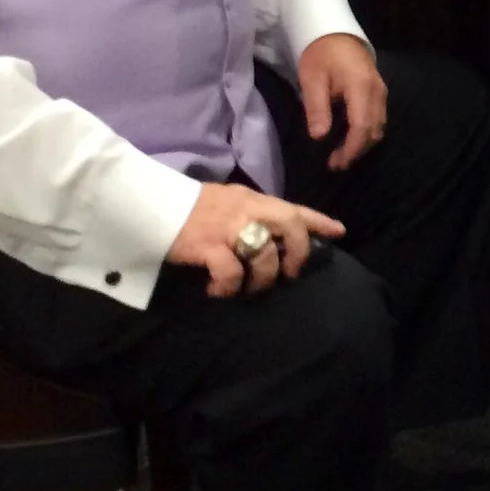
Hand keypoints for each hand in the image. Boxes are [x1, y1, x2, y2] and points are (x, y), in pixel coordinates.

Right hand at [168, 182, 344, 296]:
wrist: (149, 204)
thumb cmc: (186, 207)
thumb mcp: (224, 202)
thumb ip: (247, 214)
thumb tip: (268, 236)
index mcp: (251, 199)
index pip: (293, 207)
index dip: (319, 220)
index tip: (340, 231)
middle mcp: (245, 209)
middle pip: (289, 224)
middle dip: (297, 252)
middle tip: (288, 273)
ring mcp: (227, 227)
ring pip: (265, 253)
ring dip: (262, 278)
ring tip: (248, 288)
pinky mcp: (208, 245)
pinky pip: (231, 271)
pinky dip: (227, 287)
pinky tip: (217, 291)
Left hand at [298, 33, 387, 170]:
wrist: (334, 32)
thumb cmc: (320, 55)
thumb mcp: (312, 79)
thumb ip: (317, 108)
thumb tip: (319, 137)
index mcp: (361, 87)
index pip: (361, 126)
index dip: (351, 149)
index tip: (335, 163)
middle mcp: (377, 92)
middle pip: (373, 130)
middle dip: (356, 151)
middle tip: (334, 164)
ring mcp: (381, 91)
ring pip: (379, 126)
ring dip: (362, 144)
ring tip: (341, 154)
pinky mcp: (379, 92)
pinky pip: (378, 118)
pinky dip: (366, 133)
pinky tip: (349, 137)